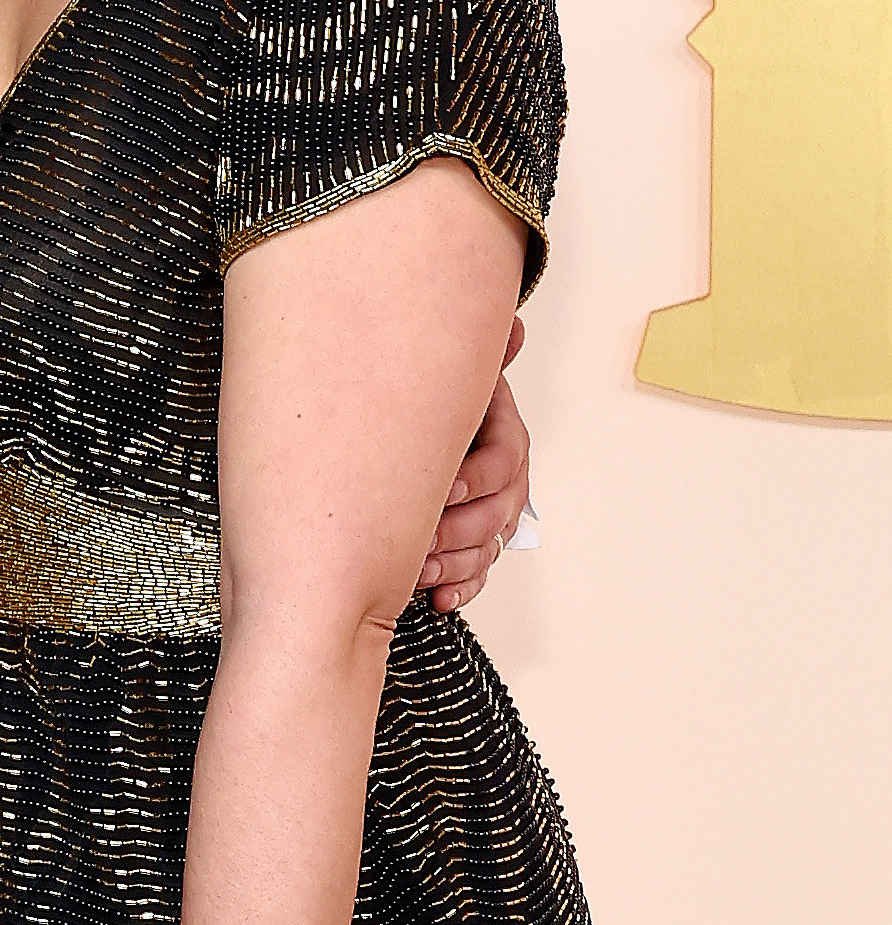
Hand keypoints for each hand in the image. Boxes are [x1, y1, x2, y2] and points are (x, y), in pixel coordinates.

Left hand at [421, 317, 528, 611]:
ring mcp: (491, 515)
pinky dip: (459, 588)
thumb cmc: (428, 407)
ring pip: (487, 549)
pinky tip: (437, 596)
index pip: (506, 461)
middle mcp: (504, 481)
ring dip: (453, 564)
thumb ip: (479, 362)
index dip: (477, 478)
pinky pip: (477, 574)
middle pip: (497, 515)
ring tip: (417, 569)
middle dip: (457, 531)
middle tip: (419, 539)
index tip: (444, 487)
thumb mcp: (449, 382)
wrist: (410, 435)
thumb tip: (514, 327)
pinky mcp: (474, 545)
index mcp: (504, 438)